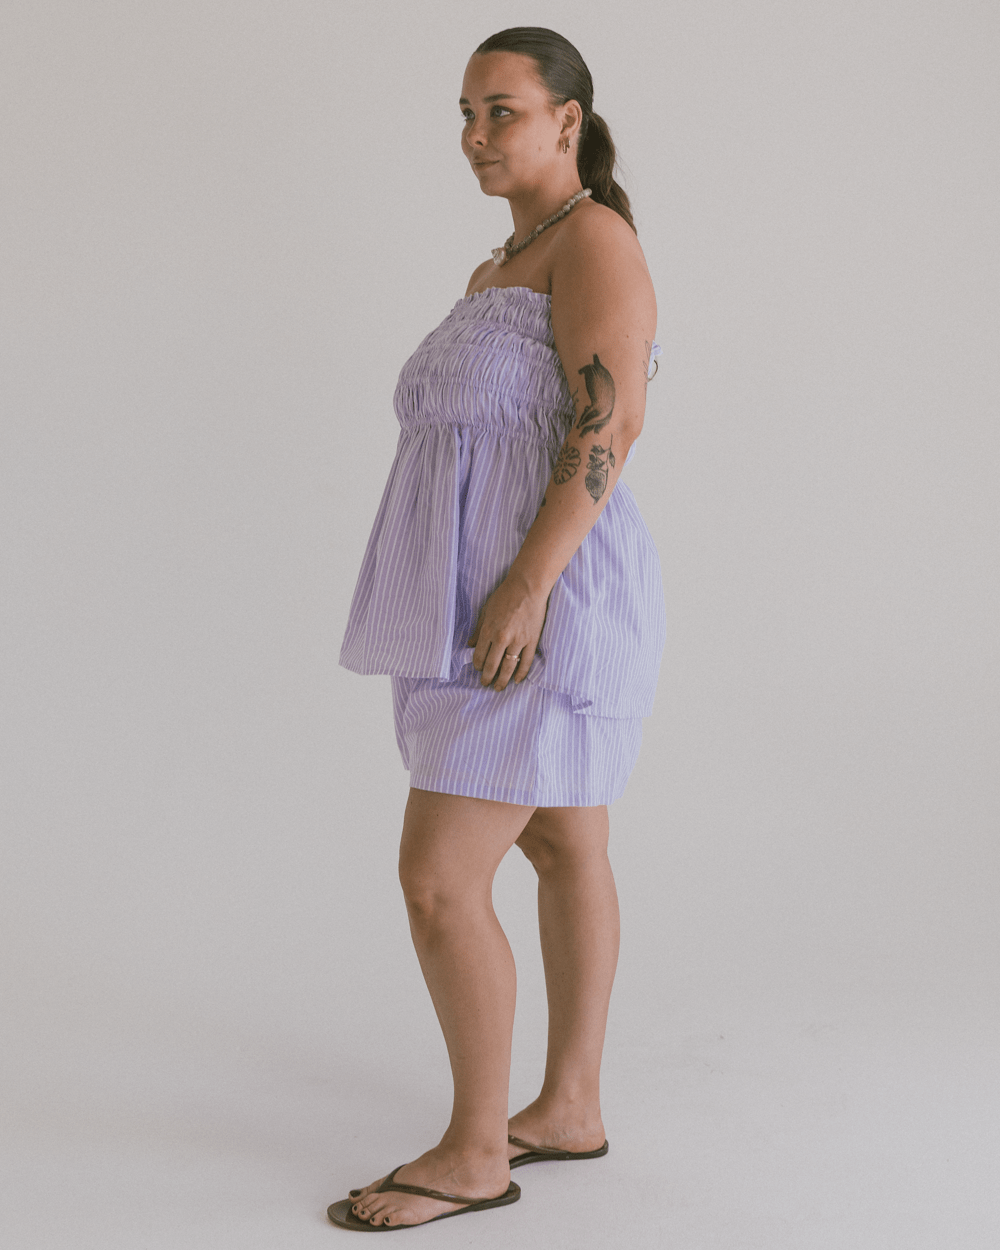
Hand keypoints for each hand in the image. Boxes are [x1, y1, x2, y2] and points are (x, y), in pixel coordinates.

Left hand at [467, 573, 548, 689]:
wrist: (527, 587)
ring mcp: (518, 641)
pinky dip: (521, 673)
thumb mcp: (486, 610)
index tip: (477, 670)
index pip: (479, 655)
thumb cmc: (505, 596)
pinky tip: (516, 680)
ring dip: (502, 680)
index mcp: (488, 631)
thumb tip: (470, 645)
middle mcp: (501, 639)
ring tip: (498, 688)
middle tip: (485, 684)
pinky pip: (526, 662)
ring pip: (508, 667)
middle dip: (487, 677)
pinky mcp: (531, 641)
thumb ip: (478, 629)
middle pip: (492, 665)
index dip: (477, 665)